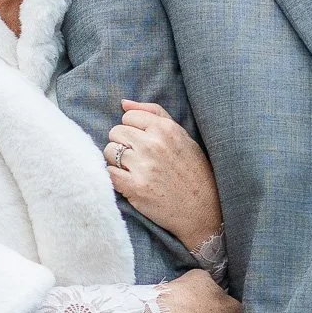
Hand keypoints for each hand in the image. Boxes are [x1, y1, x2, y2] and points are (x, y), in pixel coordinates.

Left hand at [105, 101, 222, 248]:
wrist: (203, 209)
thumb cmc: (193, 170)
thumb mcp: (182, 136)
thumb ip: (154, 114)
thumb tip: (124, 103)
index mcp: (166, 129)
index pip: (128, 116)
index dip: (133, 129)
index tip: (142, 141)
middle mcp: (153, 145)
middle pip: (115, 132)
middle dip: (123, 144)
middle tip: (137, 157)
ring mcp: (143, 167)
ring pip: (109, 151)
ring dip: (117, 160)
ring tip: (133, 169)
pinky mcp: (134, 188)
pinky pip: (108, 173)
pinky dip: (115, 177)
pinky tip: (128, 182)